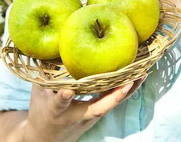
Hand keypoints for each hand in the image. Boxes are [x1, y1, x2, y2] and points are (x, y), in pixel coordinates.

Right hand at [24, 76, 146, 141]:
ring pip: (110, 105)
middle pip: (96, 109)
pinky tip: (139, 76)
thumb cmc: (41, 111)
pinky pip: (113, 101)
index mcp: (55, 111)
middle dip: (112, 98)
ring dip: (127, 91)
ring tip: (142, 75)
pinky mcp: (97, 114)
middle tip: (127, 84)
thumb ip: (44, 74)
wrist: (45, 140)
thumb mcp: (38, 93)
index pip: (59, 105)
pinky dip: (126, 90)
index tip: (68, 92)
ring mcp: (89, 117)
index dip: (63, 99)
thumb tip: (48, 48)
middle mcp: (76, 116)